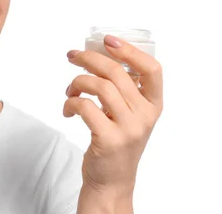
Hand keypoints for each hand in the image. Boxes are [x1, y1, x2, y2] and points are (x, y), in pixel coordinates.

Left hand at [63, 35, 162, 193]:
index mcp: (154, 105)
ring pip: (99, 86)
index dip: (130, 50)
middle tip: (72, 56)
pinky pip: (85, 106)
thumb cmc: (117, 140)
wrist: (111, 181)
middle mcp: (145, 116)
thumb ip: (122, 89)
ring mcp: (128, 129)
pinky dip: (70, 102)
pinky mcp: (108, 139)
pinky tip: (68, 109)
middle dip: (89, 58)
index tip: (107, 40)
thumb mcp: (129, 115)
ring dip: (77, 82)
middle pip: (116, 73)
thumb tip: (97, 54)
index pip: (152, 69)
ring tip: (70, 90)